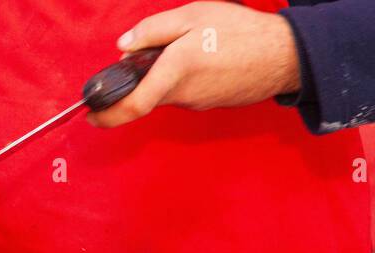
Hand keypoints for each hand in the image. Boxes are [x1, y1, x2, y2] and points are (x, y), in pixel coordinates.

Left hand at [88, 2, 300, 127]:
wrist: (284, 56)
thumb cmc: (240, 32)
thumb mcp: (193, 15)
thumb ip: (152, 30)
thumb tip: (123, 47)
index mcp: (173, 72)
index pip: (131, 105)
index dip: (107, 115)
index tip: (91, 115)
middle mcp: (181, 95)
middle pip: (145, 95)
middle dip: (138, 79)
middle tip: (150, 52)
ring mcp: (195, 103)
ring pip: (164, 93)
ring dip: (163, 75)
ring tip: (188, 47)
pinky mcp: (207, 105)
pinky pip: (182, 93)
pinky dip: (181, 79)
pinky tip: (202, 58)